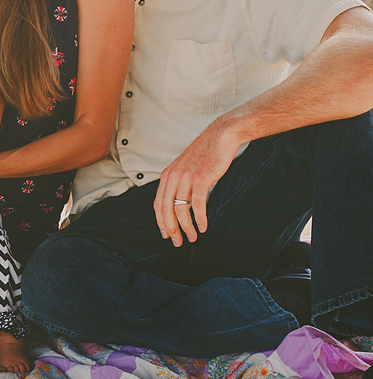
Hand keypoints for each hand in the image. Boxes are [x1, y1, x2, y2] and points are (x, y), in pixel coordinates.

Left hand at [154, 125, 237, 246]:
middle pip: (166, 209)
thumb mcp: (184, 167)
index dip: (161, 221)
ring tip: (193, 238)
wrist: (220, 136)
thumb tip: (177, 202)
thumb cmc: (205, 153)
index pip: (158, 204)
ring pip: (181, 209)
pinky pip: (198, 204)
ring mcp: (186, 178)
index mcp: (167, 175)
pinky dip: (200, 219)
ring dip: (186, 227)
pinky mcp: (201, 179)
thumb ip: (178, 182)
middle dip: (171, 229)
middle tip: (177, 242)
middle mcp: (173, 177)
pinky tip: (203, 227)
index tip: (166, 234)